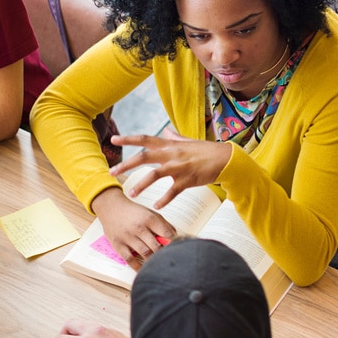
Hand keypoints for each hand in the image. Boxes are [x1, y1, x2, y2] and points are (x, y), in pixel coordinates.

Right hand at [92, 188, 174, 262]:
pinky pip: (129, 259)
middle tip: (169, 259)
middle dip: (164, 254)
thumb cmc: (132, 211)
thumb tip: (175, 236)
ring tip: (159, 265)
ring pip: (145, 253)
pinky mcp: (118, 244)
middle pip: (157, 246)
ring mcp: (128, 237)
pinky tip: (143, 270)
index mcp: (149, 219)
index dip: (174, 243)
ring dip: (153, 261)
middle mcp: (139, 228)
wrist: (111, 207)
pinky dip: (137, 267)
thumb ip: (164, 224)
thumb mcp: (150, 212)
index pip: (167, 234)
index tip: (177, 248)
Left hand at [109, 130, 230, 210]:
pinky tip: (157, 206)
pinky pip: (173, 191)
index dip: (128, 139)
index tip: (113, 139)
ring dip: (142, 184)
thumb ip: (174, 137)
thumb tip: (165, 131)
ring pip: (155, 175)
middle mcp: (171, 154)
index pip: (144, 139)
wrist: (226, 159)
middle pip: (144, 157)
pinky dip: (165, 199)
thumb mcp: (188, 141)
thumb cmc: (205, 150)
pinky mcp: (188, 180)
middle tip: (112, 172)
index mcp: (169, 145)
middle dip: (126, 164)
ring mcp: (179, 167)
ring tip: (131, 194)